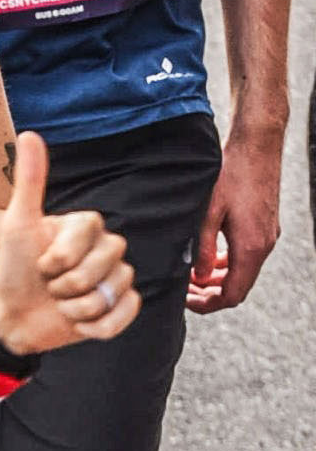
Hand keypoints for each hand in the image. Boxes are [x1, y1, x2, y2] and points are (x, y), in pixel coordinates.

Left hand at [0, 131, 138, 355]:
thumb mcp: (18, 225)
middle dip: (67, 284)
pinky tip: (77, 324)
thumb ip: (30, 181)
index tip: (40, 264)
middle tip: (49, 287)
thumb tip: (30, 134)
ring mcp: (116, 278)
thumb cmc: (13, 268)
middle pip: (107, 263)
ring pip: (113, 291)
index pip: (91, 233)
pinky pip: (124, 316)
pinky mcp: (120, 308)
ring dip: (77, 308)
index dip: (60, 257)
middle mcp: (107, 247)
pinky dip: (96, 326)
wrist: (11, 316)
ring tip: (59, 304)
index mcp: (87, 226)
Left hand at [187, 128, 283, 313]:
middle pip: (238, 287)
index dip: (207, 304)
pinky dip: (226, 264)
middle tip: (183, 290)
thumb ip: (201, 250)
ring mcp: (267, 235)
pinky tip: (206, 257)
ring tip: (190, 276)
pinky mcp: (264, 225)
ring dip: (216, 279)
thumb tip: (197, 278)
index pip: (232, 295)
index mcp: (251, 247)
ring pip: (242, 272)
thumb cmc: (231, 175)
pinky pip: (246, 255)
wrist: (257, 145)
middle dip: (209, 294)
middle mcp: (264, 244)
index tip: (184, 300)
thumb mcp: (207, 214)